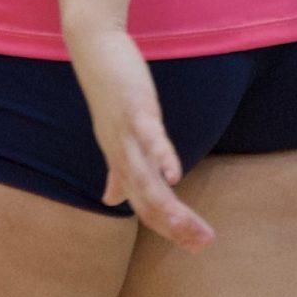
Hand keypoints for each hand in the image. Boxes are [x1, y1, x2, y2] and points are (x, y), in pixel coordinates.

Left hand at [65, 16, 214, 247]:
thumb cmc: (109, 93)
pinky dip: (160, 156)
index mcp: (120, 161)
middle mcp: (120, 153)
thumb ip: (117, 171)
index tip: (196, 246)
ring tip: (186, 225)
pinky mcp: (134, 108)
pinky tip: (174, 175)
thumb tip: (111, 201)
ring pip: (144, 176)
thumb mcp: (114, 137)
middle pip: (146, 198)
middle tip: (203, 245)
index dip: (167, 227)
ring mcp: (125, 132)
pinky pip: (147, 137)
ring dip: (166, 202)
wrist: (93, 50)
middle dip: (174, 224)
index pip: (143, 206)